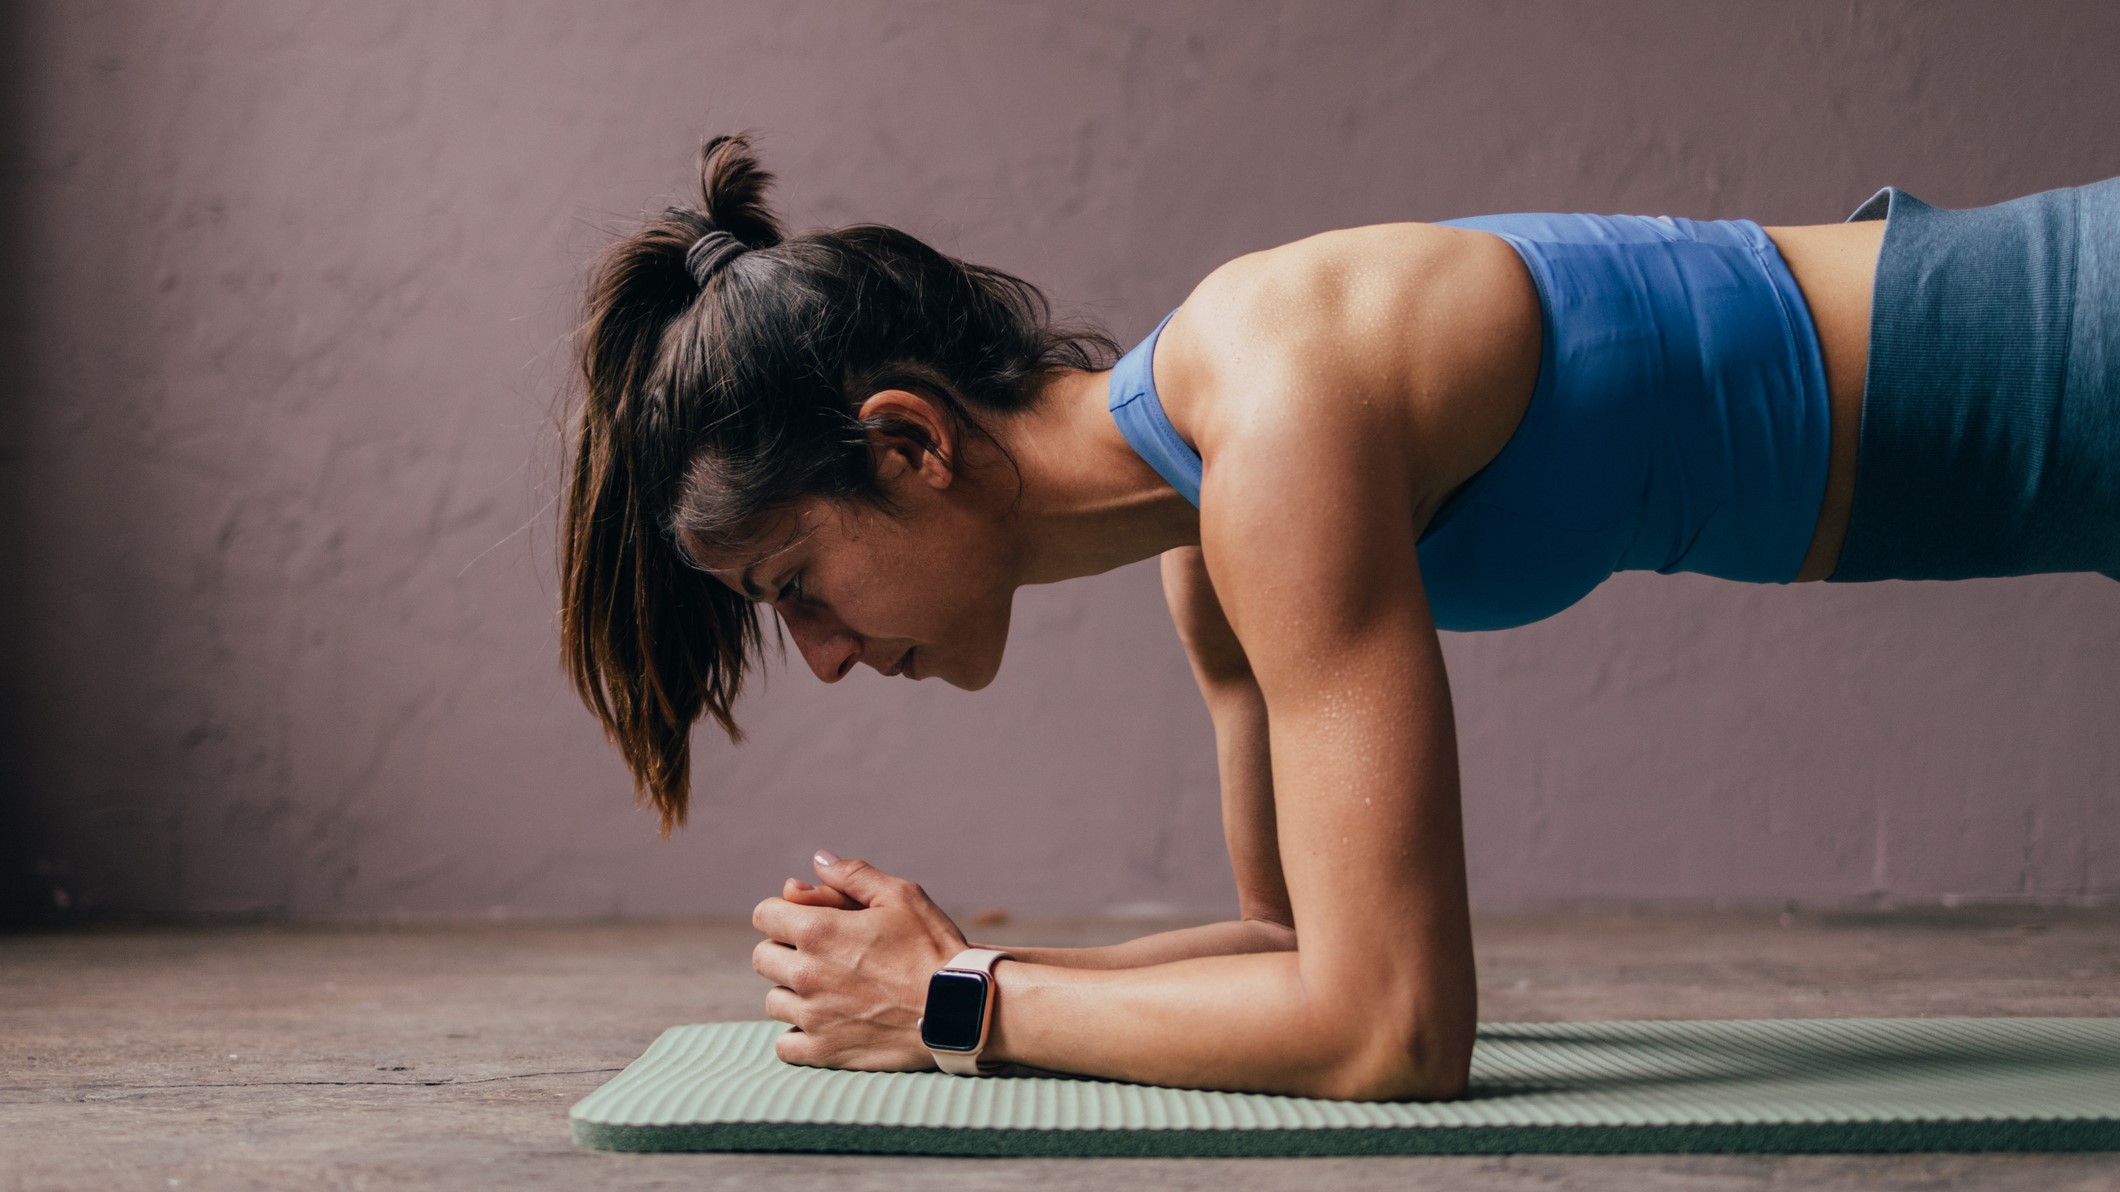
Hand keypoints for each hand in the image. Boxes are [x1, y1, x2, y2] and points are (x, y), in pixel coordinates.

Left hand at [751, 851, 969, 1070]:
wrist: (962, 1008)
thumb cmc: (934, 947)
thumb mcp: (901, 896)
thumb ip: (853, 876)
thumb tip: (817, 861)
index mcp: (819, 930)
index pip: (764, 914)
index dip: (784, 912)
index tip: (809, 920)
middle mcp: (807, 973)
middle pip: (763, 957)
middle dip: (787, 949)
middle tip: (824, 954)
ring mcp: (813, 1016)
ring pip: (774, 1000)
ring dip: (794, 992)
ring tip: (831, 989)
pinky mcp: (825, 1051)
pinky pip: (785, 1044)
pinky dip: (798, 1034)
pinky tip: (825, 1022)